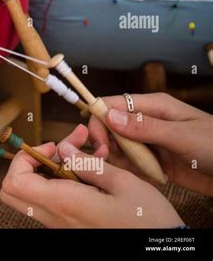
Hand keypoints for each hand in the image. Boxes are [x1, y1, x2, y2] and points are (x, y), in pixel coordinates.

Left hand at [0, 125, 183, 227]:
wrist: (158, 251)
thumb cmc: (147, 220)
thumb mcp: (123, 183)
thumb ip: (87, 163)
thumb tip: (63, 148)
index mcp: (64, 203)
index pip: (14, 182)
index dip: (25, 158)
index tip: (52, 147)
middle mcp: (55, 216)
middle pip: (14, 190)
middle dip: (30, 162)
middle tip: (60, 150)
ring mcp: (59, 223)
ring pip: (32, 193)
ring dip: (51, 169)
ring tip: (86, 154)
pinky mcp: (68, 225)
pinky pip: (50, 201)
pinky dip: (61, 182)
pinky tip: (90, 171)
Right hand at [88, 93, 212, 195]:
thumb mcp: (181, 135)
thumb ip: (145, 127)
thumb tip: (109, 115)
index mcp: (153, 106)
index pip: (112, 104)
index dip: (99, 119)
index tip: (98, 142)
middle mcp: (146, 121)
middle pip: (110, 126)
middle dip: (104, 141)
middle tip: (106, 160)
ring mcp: (149, 141)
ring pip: (117, 145)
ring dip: (116, 158)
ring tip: (128, 170)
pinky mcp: (152, 160)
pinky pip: (130, 162)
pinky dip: (128, 169)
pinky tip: (139, 175)